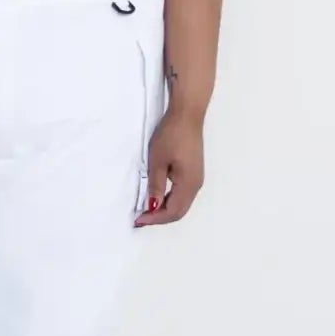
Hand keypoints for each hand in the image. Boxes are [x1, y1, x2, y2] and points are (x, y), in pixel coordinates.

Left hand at [134, 107, 203, 227]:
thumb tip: (153, 207)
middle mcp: (196, 185)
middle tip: (141, 219)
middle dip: (159, 218)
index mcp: (188, 184)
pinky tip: (158, 197)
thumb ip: (156, 186)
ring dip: (165, 210)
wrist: (187, 115)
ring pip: (181, 204)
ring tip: (146, 210)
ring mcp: (196, 178)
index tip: (138, 220)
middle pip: (179, 211)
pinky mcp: (194, 172)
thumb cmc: (171, 135)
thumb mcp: (158, 162)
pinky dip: (170, 200)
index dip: (154, 219)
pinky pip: (183, 194)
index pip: (172, 212)